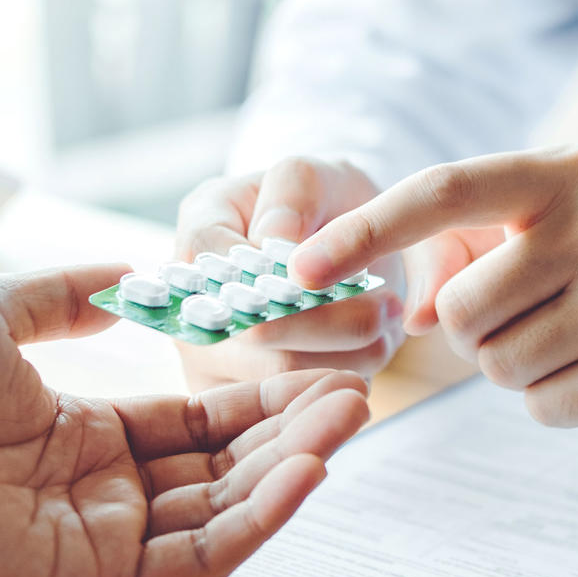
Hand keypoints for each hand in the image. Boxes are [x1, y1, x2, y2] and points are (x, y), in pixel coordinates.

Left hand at [0, 265, 369, 576]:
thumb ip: (66, 293)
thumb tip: (130, 274)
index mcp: (81, 434)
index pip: (196, 421)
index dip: (257, 398)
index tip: (313, 369)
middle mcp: (101, 491)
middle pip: (224, 465)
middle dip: (292, 430)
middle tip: (355, 393)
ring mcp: (100, 539)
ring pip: (224, 509)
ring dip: (292, 467)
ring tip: (348, 418)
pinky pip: (199, 554)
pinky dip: (260, 518)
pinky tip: (306, 472)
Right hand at [174, 158, 404, 389]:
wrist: (341, 244)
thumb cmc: (321, 202)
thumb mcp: (312, 174)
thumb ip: (292, 194)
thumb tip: (273, 243)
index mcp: (198, 238)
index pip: (217, 264)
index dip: (275, 277)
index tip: (331, 274)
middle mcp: (192, 307)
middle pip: (254, 335)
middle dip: (327, 323)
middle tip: (385, 307)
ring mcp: (216, 360)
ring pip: (284, 376)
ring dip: (347, 353)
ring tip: (385, 323)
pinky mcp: (249, 398)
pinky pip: (300, 402)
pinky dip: (347, 377)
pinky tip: (372, 350)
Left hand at [287, 147, 577, 448]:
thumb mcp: (564, 228)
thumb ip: (476, 250)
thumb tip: (402, 310)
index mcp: (571, 172)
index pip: (446, 190)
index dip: (365, 230)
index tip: (299, 267)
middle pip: (461, 309)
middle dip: (476, 332)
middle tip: (537, 320)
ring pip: (496, 365)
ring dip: (520, 368)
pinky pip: (541, 407)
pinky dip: (559, 403)